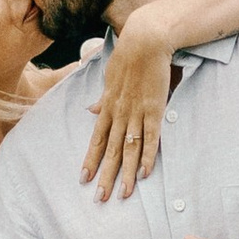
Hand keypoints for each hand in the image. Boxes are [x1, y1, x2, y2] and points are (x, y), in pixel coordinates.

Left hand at [81, 13, 174, 199]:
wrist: (145, 40)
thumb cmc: (129, 57)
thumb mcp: (109, 79)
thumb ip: (102, 98)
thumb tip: (90, 110)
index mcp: (108, 106)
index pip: (96, 139)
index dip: (91, 160)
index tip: (84, 179)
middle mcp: (119, 113)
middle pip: (110, 150)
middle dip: (105, 176)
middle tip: (100, 199)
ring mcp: (136, 112)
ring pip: (128, 149)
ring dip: (125, 173)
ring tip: (122, 194)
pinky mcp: (154, 108)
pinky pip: (150, 137)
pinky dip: (147, 156)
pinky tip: (144, 173)